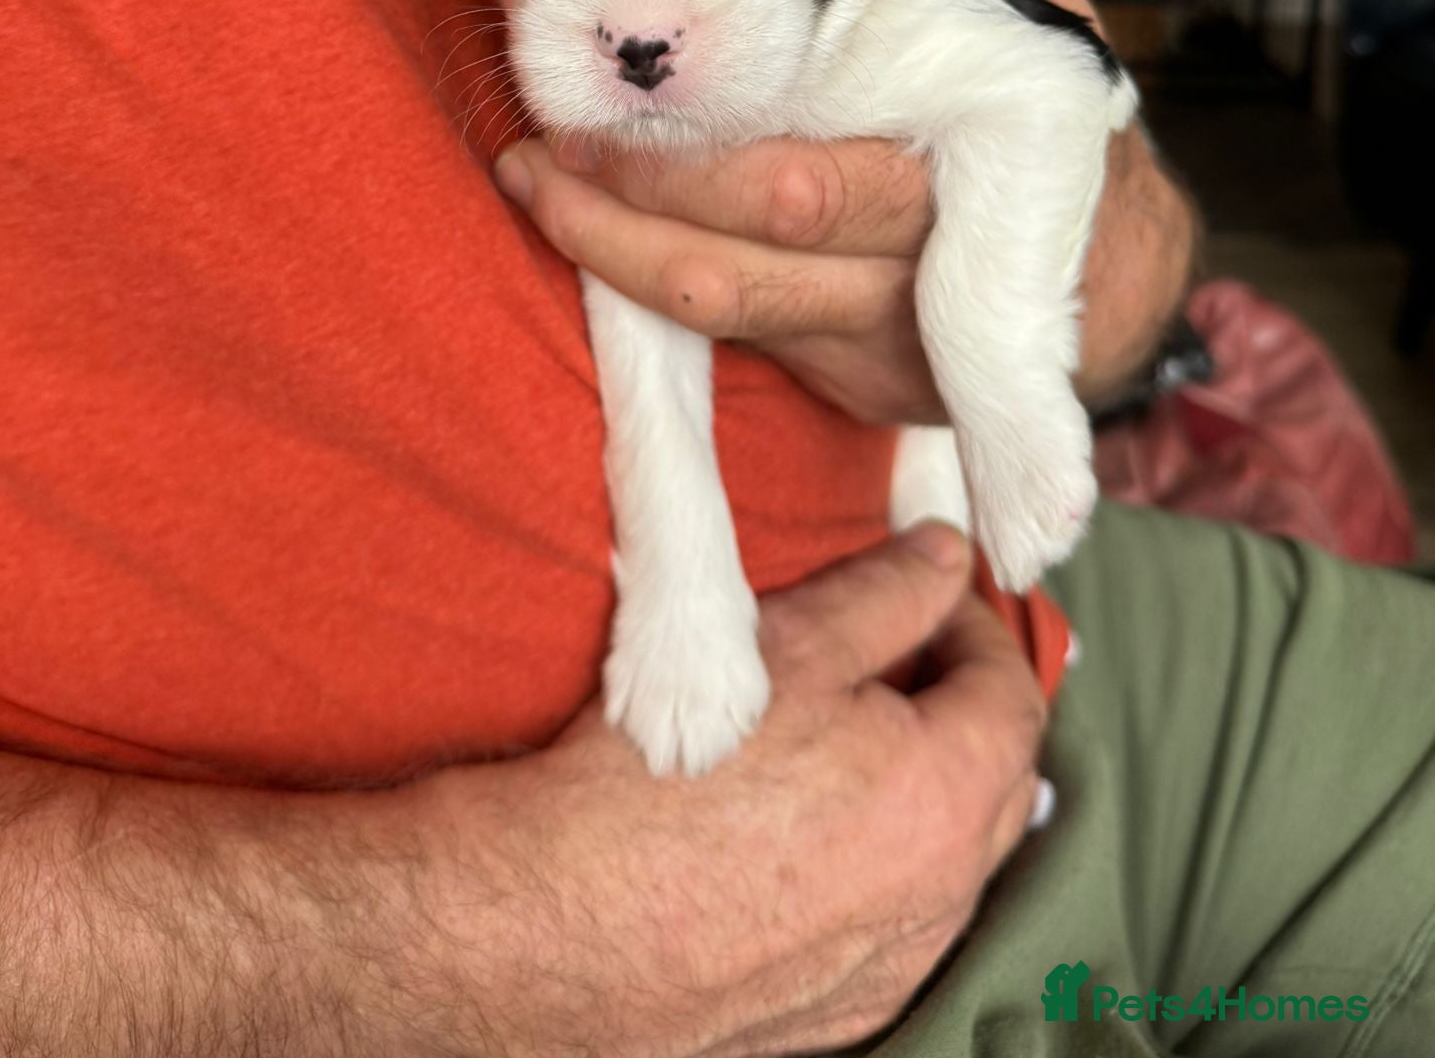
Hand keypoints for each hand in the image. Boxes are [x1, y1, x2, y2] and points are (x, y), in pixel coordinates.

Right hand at [414, 525, 1045, 1057]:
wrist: (554, 923)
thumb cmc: (668, 776)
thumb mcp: (788, 643)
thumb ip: (887, 592)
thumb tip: (945, 556)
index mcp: (948, 798)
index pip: (1013, 694)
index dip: (977, 626)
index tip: (930, 592)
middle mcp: (941, 899)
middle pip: (998, 781)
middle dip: (961, 706)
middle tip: (897, 651)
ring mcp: (890, 970)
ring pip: (949, 861)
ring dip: (924, 791)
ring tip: (844, 736)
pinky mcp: (834, 1016)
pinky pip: (896, 928)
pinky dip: (879, 870)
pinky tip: (805, 833)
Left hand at [494, 0, 1197, 418]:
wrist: (1107, 294)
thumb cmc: (1057, 144)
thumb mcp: (1049, 33)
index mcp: (962, 179)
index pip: (820, 190)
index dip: (712, 172)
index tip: (606, 134)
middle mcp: (906, 271)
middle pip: (747, 244)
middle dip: (642, 185)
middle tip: (559, 120)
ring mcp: (864, 332)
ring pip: (716, 300)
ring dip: (609, 239)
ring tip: (532, 168)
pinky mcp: (830, 367)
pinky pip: (714, 335)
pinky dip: (631, 278)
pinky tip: (570, 220)